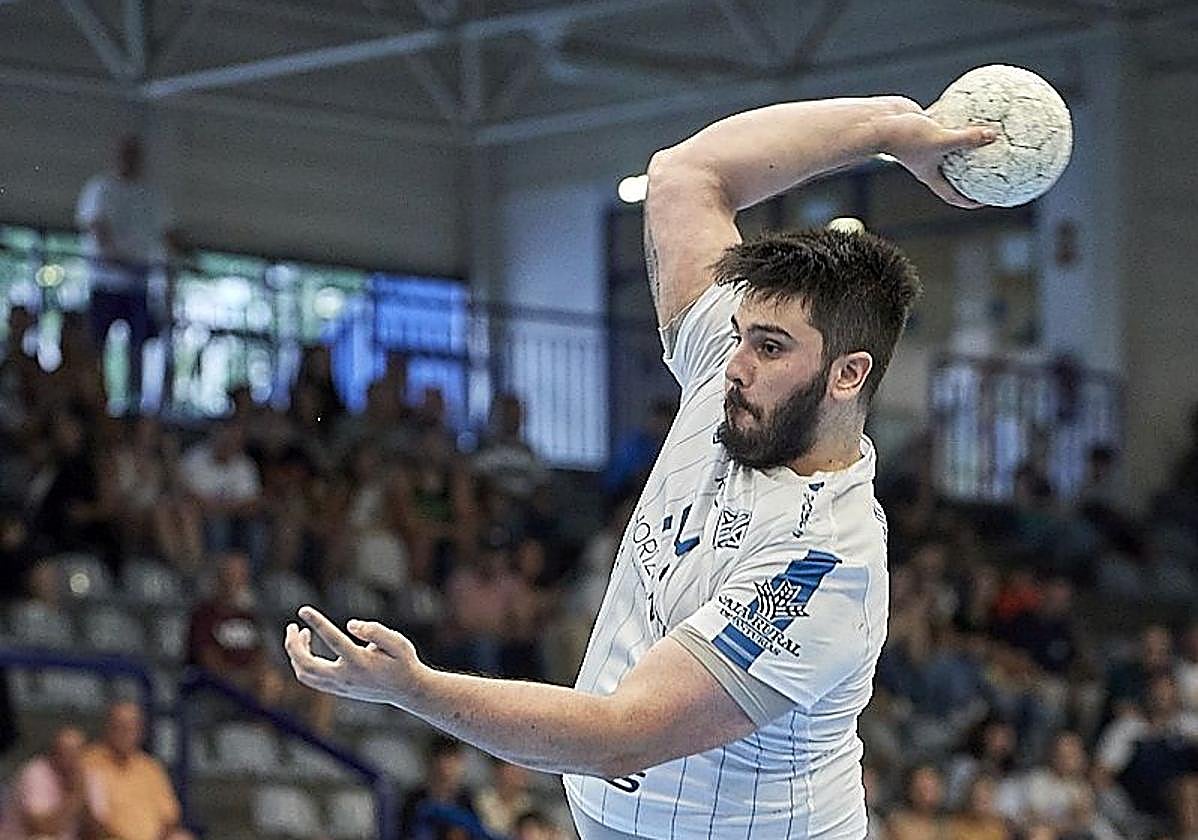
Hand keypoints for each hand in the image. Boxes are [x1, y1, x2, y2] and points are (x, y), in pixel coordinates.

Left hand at [284, 606, 423, 705]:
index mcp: (360, 662)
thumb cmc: (403, 662)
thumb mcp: (398, 643)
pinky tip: (308, 648)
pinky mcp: (337, 689)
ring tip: (301, 633)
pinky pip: (310, 678)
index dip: (317, 623)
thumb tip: (351, 624)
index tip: (303, 610)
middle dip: (293, 645)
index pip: (333, 640)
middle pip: (307, 664)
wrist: (406, 690)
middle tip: (292, 626)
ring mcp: (339, 686)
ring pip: (305, 674)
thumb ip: (376, 631)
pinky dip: (302, 663)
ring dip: (296, 654)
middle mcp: (346, 677)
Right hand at [877, 103, 996, 208]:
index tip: (985, 200)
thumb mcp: (940, 139)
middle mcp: (927, 161)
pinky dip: (956, 116)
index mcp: (929, 173)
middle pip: (953, 172)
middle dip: (971, 173)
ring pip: (951, 144)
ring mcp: (925, 143)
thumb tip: (993, 135)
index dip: (968, 201)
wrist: (879, 121)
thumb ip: (967, 138)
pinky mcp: (923, 124)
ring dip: (967, 140)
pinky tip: (971, 105)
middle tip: (990, 169)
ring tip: (987, 132)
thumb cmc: (902, 136)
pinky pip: (944, 121)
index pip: (951, 195)